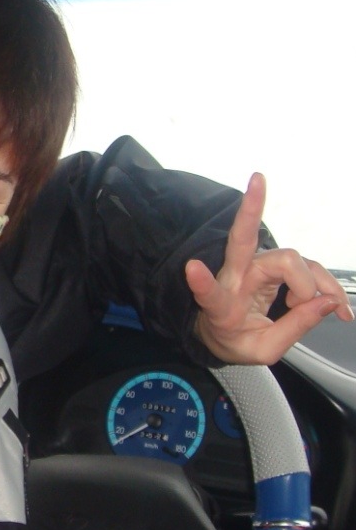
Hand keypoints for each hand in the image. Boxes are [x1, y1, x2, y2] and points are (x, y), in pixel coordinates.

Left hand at [185, 172, 353, 364]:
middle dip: (251, 209)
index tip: (190, 267)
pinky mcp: (274, 265)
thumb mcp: (262, 349)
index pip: (210, 294)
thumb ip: (294, 328)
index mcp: (221, 305)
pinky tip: (338, 309)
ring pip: (290, 260)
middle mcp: (236, 277)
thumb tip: (327, 303)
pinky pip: (306, 268)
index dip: (201, 282)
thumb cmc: (236, 339)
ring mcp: (255, 266)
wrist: (225, 333)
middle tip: (257, 179)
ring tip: (315, 312)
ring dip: (311, 287)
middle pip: (243, 241)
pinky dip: (325, 287)